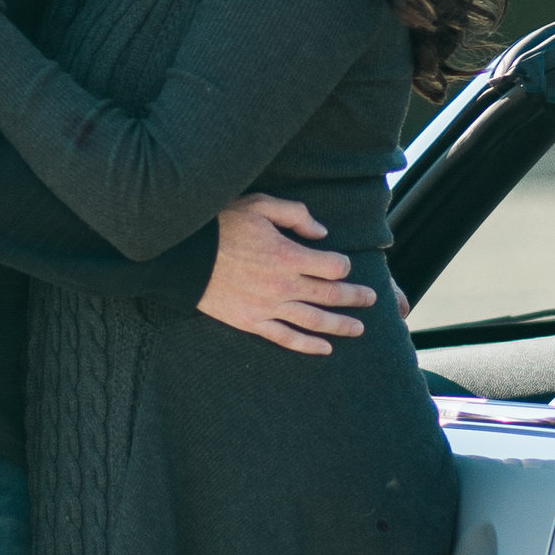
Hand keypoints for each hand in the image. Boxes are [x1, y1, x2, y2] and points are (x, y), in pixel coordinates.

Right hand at [201, 197, 373, 355]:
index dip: (343, 264)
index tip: (342, 264)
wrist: (183, 256)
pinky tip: (324, 349)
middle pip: (330, 294)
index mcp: (289, 255)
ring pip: (314, 321)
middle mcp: (284, 285)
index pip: (333, 266)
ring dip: (340, 325)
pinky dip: (307, 346)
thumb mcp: (260, 205)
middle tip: (371, 300)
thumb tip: (322, 233)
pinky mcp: (252, 322)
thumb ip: (296, 215)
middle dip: (354, 297)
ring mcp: (269, 307)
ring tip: (358, 328)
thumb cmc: (221, 225)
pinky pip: (285, 338)